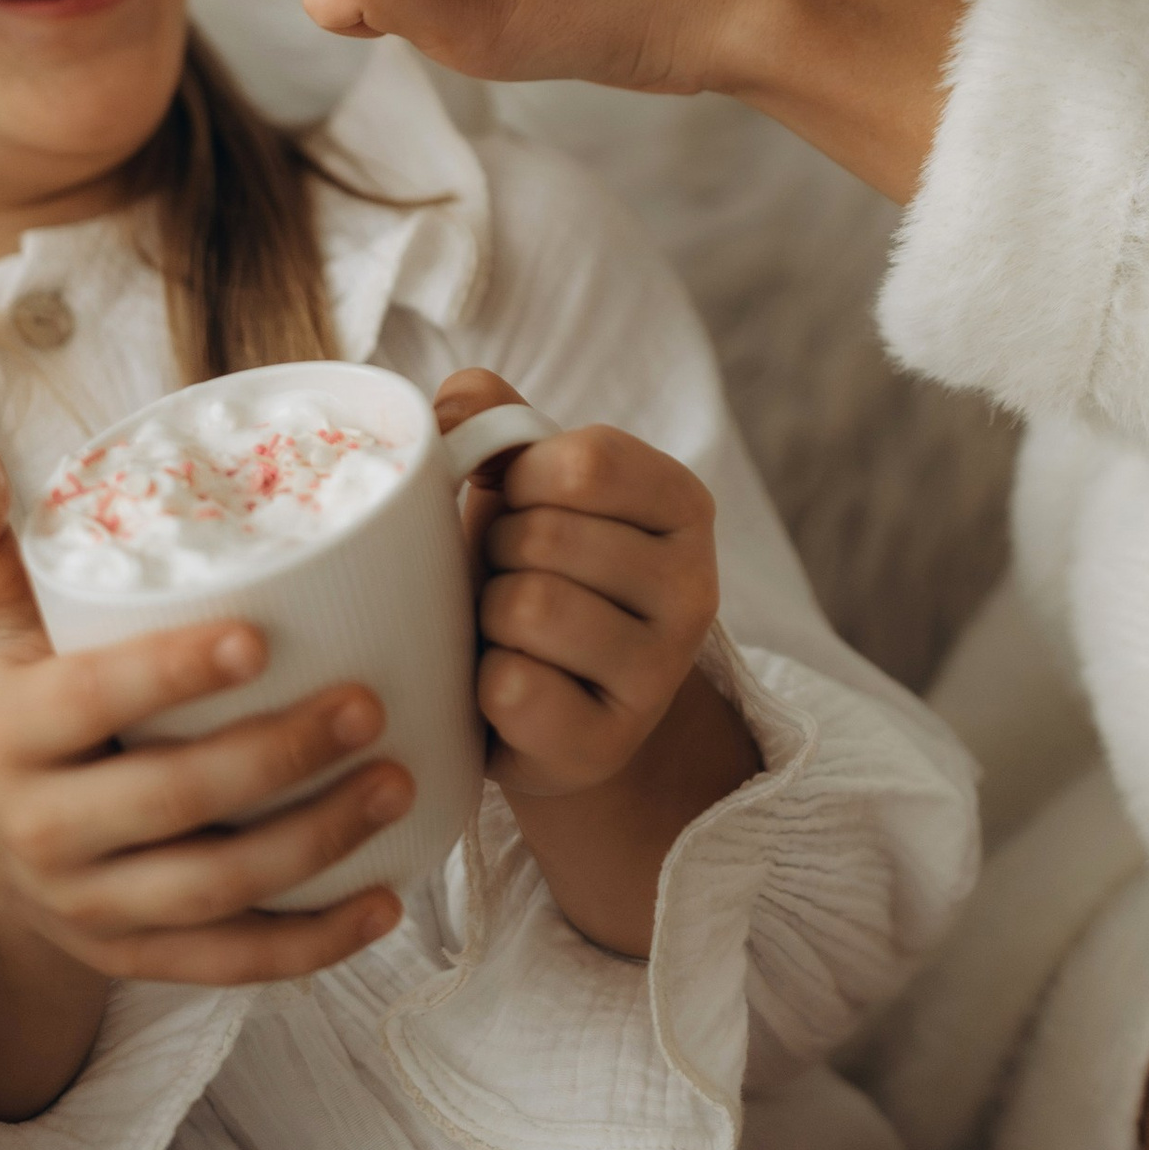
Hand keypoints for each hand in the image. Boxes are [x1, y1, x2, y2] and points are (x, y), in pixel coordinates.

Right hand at [0, 443, 410, 1117]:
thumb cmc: (9, 707)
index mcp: (11, 735)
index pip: (93, 701)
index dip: (172, 673)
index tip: (260, 638)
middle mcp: (47, 832)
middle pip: (170, 802)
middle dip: (275, 759)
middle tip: (369, 703)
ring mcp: (94, 908)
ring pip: (213, 891)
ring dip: (315, 845)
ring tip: (398, 780)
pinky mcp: (138, 960)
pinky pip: (232, 965)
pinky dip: (313, 944)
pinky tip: (386, 900)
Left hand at [436, 368, 757, 956]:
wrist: (549, 707)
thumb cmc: (530, 571)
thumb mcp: (524, 485)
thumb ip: (494, 420)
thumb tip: (452, 406)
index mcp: (683, 504)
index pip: (587, 461)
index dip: (522, 478)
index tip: (520, 505)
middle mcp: (695, 588)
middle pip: (546, 536)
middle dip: (497, 553)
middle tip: (510, 579)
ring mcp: (660, 673)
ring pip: (527, 608)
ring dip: (487, 617)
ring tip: (507, 631)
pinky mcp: (608, 743)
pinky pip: (513, 687)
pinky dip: (482, 683)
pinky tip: (504, 686)